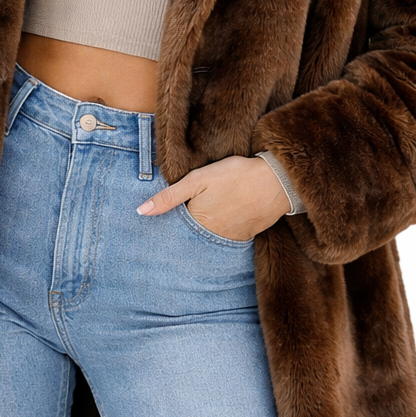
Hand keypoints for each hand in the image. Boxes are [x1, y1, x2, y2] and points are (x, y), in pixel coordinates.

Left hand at [136, 155, 289, 240]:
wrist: (275, 182)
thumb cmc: (234, 176)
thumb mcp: (198, 180)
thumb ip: (169, 197)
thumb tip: (141, 212)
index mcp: (196, 223)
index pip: (174, 231)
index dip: (166, 226)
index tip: (157, 228)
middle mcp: (211, 238)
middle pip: (190, 238)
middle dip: (182, 233)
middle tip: (180, 225)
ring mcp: (229, 239)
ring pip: (208, 240)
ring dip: (201, 235)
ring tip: (200, 222)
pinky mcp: (244, 237)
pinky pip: (226, 239)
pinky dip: (220, 233)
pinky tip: (221, 220)